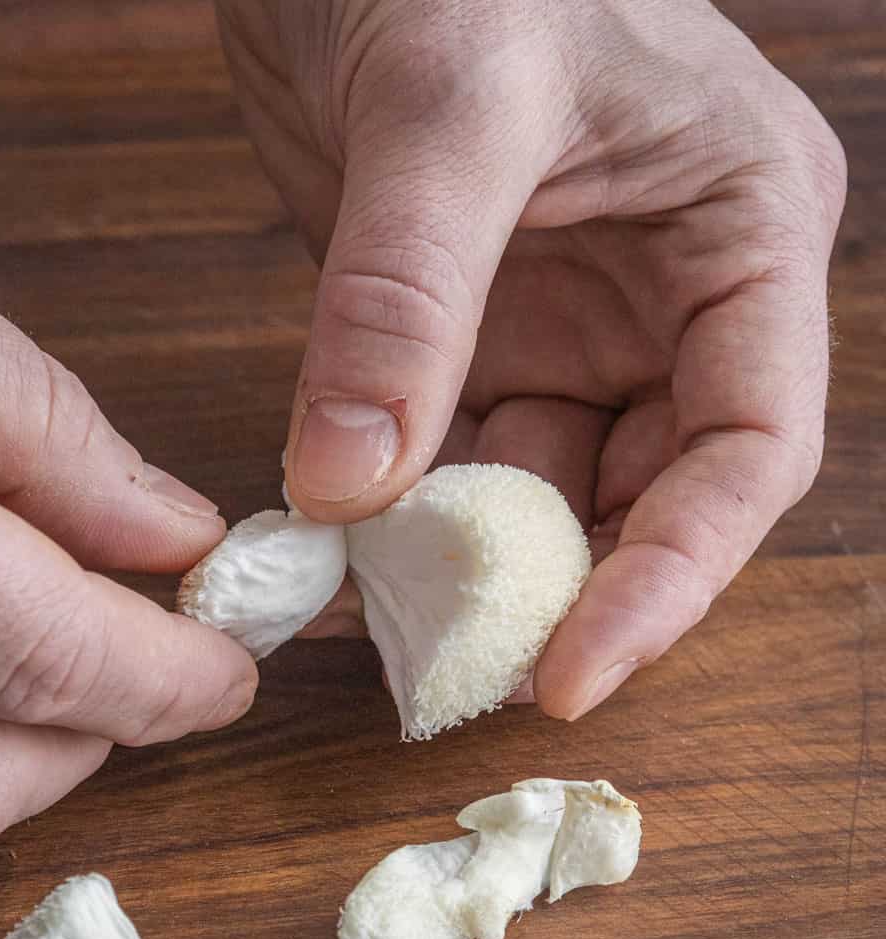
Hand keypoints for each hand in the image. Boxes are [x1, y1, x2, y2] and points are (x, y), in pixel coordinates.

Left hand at [217, 0, 845, 717]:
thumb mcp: (447, 107)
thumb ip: (404, 300)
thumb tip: (349, 484)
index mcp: (738, 234)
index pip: (748, 446)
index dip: (673, 574)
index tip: (574, 669)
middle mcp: (665, 298)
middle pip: (644, 491)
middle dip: (563, 587)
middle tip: (470, 672)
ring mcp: (563, 324)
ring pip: (536, 486)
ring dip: (469, 562)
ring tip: (398, 630)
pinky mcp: (466, 337)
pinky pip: (447, 456)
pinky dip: (403, 514)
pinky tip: (350, 555)